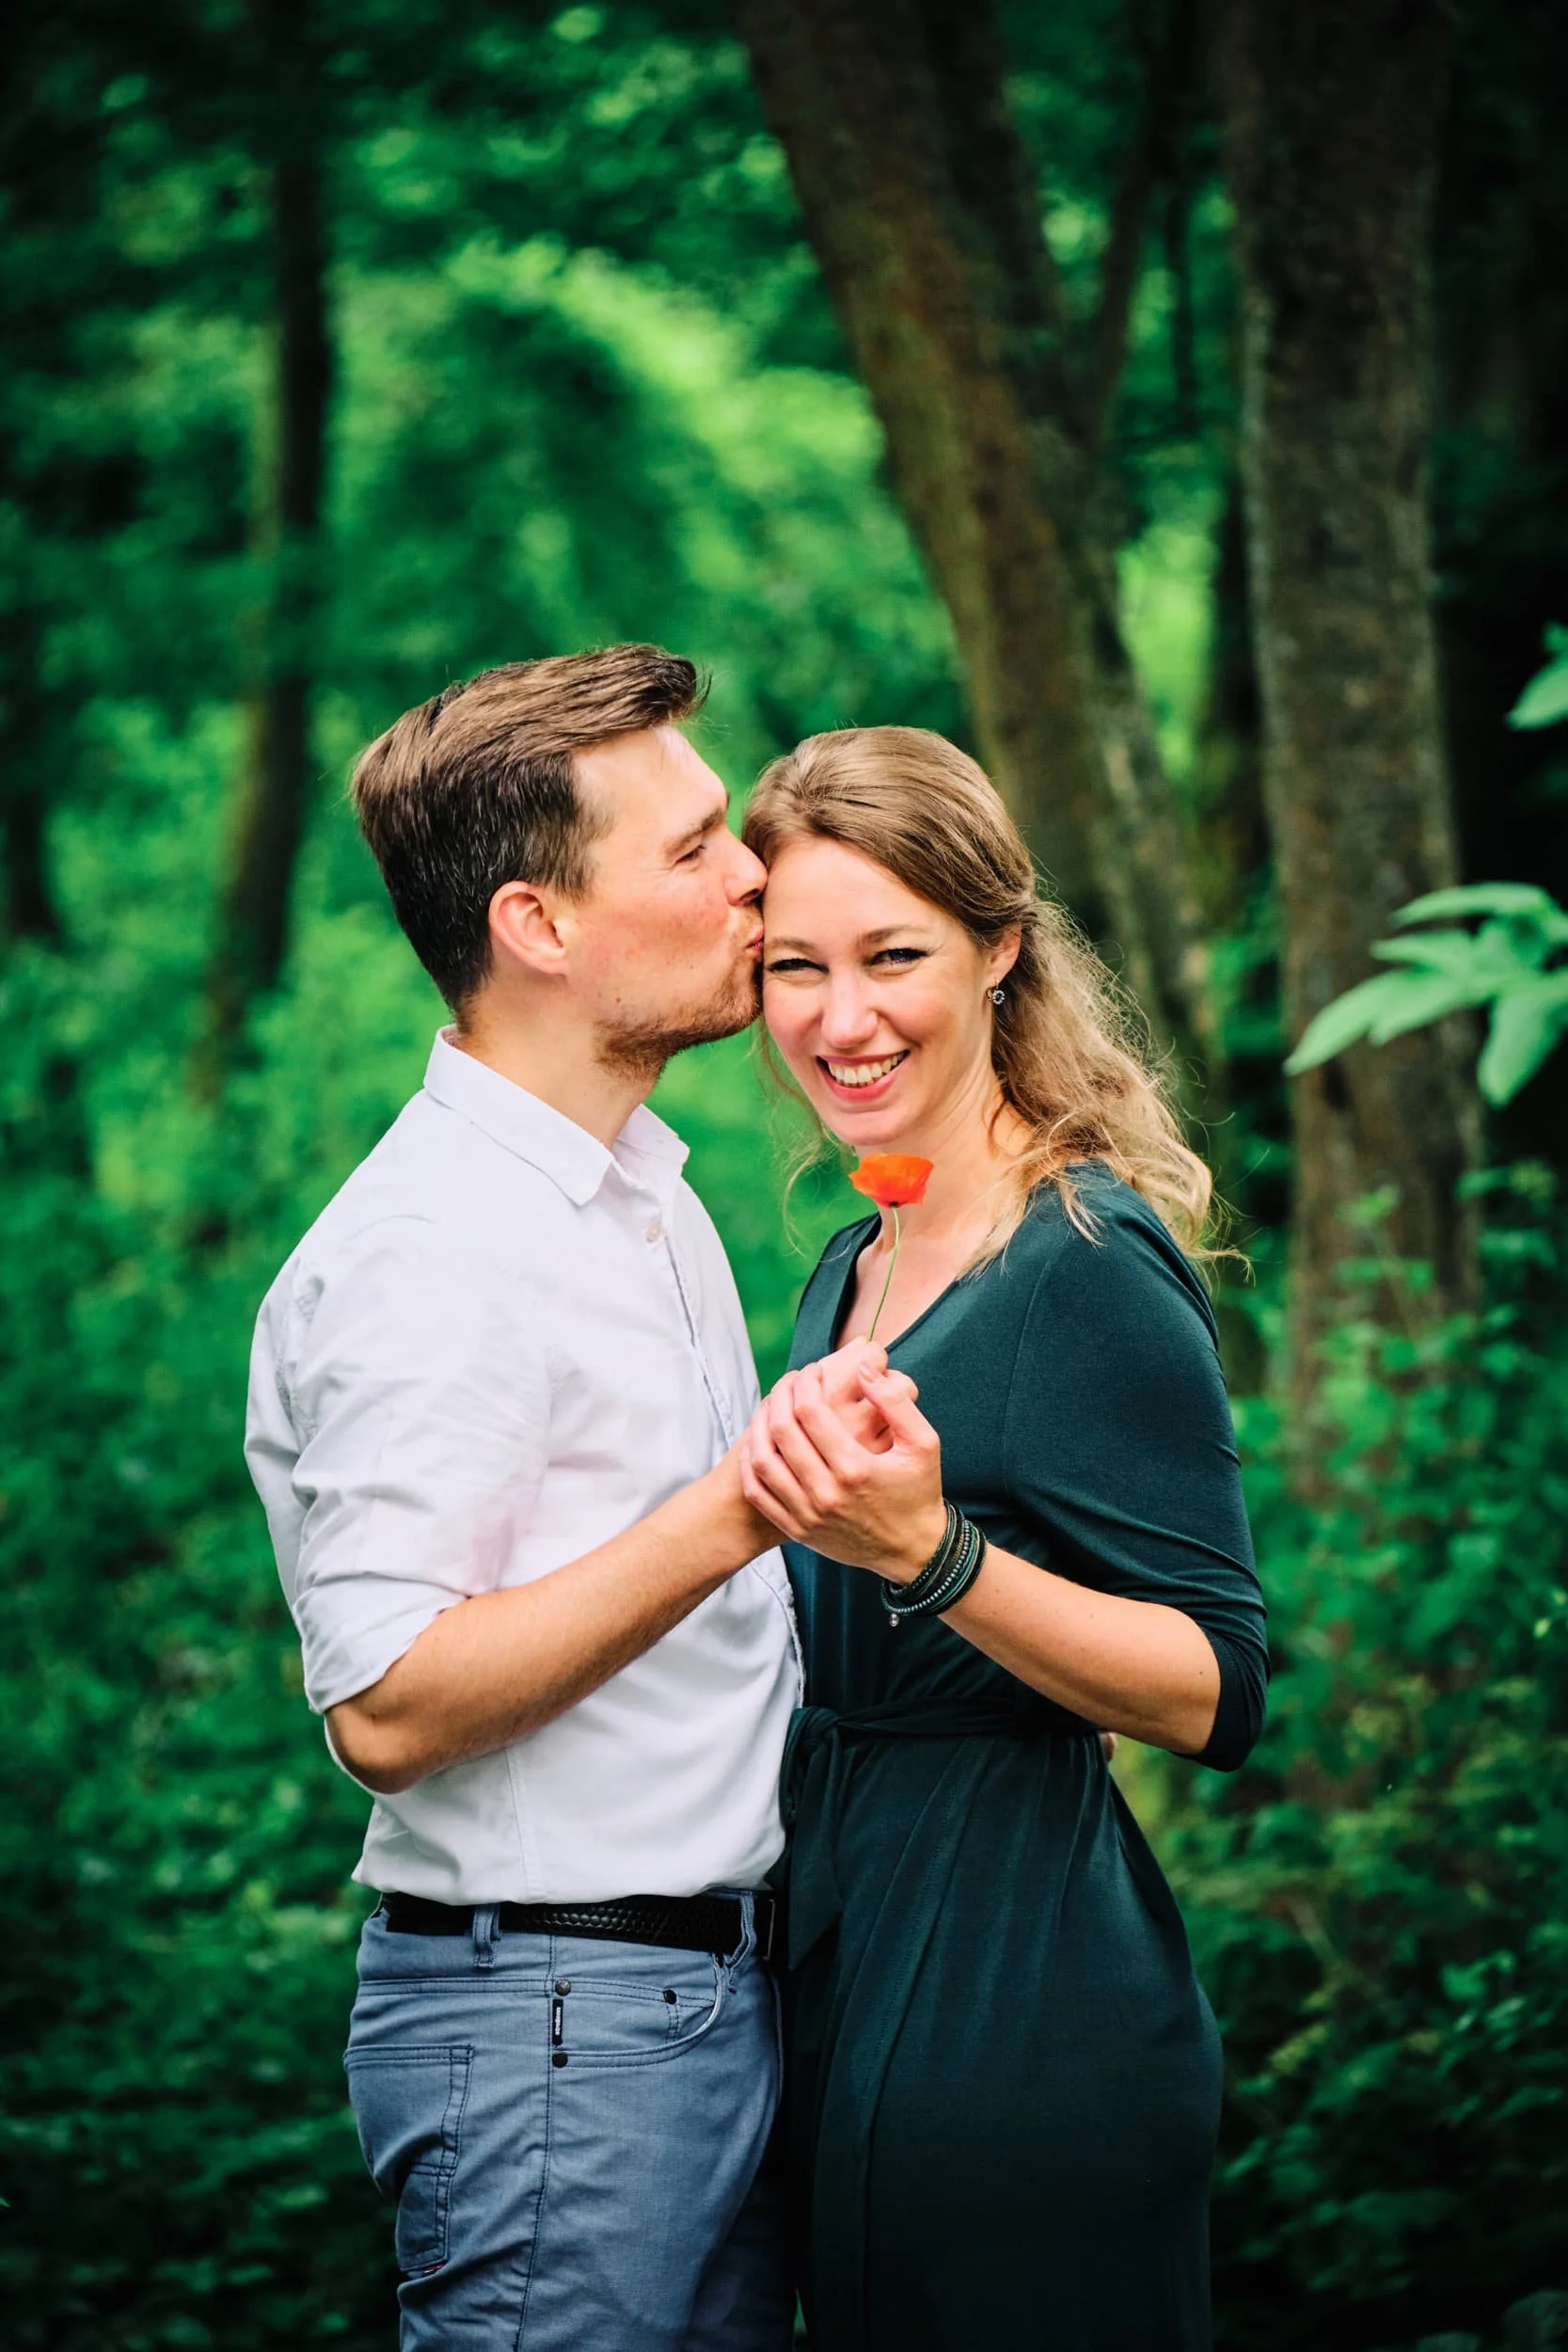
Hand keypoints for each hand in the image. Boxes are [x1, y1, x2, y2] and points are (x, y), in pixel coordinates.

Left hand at [738, 1357, 947, 1579]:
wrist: (913, 1550)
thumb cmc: (919, 1492)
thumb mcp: (924, 1443)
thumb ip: (895, 1403)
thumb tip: (863, 1369)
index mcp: (855, 1468)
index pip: (810, 1412)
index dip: (805, 1383)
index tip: (811, 1371)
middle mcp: (826, 1493)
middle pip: (782, 1431)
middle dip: (780, 1395)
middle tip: (788, 1382)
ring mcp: (808, 1515)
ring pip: (763, 1461)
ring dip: (759, 1425)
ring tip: (771, 1407)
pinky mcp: (798, 1530)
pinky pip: (759, 1493)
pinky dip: (751, 1464)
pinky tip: (759, 1444)